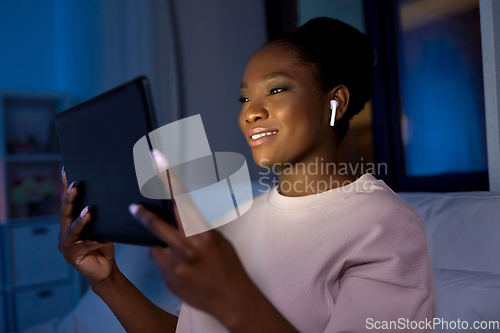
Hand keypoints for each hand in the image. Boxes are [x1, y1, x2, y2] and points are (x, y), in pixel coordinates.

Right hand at [58, 167, 115, 285]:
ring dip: (80, 220)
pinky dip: (95, 240)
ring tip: (88, 211)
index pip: (67, 202)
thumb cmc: (103, 245)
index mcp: (69, 223)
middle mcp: (64, 232)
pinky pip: (85, 246)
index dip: (66, 187)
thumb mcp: (102, 227)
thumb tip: (109, 193)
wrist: (106, 270)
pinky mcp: (73, 256)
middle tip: (76, 186)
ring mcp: (66, 245)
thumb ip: (99, 215)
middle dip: (70, 199)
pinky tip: (102, 238)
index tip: (66, 171)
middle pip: (65, 213)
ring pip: (72, 229)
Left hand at [129, 151, 259, 326]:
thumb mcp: (218, 240)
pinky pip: (160, 264)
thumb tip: (182, 214)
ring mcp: (176, 266)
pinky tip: (183, 272)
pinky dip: (167, 264)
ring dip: (163, 248)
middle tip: (133, 207)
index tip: (157, 159)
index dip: (168, 178)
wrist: (232, 300)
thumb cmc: (229, 266)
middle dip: (143, 215)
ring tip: (182, 259)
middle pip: (156, 225)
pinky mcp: (168, 280)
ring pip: (156, 248)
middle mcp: (187, 248)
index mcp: (203, 234)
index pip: (182, 200)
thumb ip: (198, 228)